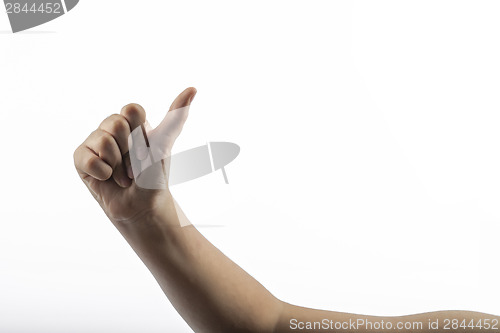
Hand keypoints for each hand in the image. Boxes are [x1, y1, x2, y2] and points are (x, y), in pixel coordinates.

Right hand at [73, 87, 196, 222]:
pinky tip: (106, 179)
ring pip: (101, 140)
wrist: (142, 207)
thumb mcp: (164, 144)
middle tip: (135, 167)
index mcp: (132, 122)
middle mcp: (112, 129)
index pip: (132, 110)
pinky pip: (85, 157)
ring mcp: (95, 143)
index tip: (147, 150)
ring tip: (123, 176)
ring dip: (118, 165)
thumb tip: (193, 88)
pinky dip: (101, 172)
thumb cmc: (154, 176)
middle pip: (115, 123)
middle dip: (130, 151)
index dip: (141, 133)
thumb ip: (176, 116)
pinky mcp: (81, 159)